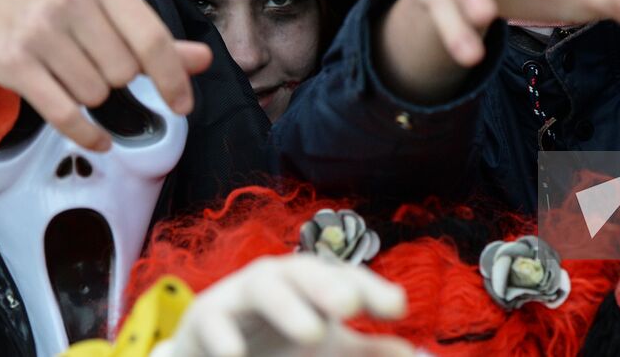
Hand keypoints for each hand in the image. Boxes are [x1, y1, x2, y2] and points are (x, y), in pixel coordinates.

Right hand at [0, 0, 211, 151]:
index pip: (151, 38)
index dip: (172, 77)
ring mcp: (39, 30)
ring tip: (71, 71)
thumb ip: (151, 32)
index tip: (183, 103)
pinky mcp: (14, 63)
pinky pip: (66, 113)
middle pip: (124, 71)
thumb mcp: (103, 1)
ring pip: (96, 93)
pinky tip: (99, 139)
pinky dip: (88, 133)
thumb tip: (203, 60)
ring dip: (94, 95)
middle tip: (94, 61)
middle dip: (118, 78)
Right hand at [152, 253, 410, 356]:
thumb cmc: (278, 343)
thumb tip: (415, 355)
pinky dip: (226, 337)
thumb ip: (367, 351)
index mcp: (313, 284)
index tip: (398, 309)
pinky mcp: (205, 316)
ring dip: (289, 307)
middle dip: (330, 286)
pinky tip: (237, 355)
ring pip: (264, 286)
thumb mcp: (327, 349)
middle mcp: (280, 279)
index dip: (373, 289)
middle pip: (306, 271)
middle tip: (352, 308)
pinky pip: (214, 320)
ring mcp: (240, 294)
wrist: (212, 349)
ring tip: (315, 333)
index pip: (347, 277)